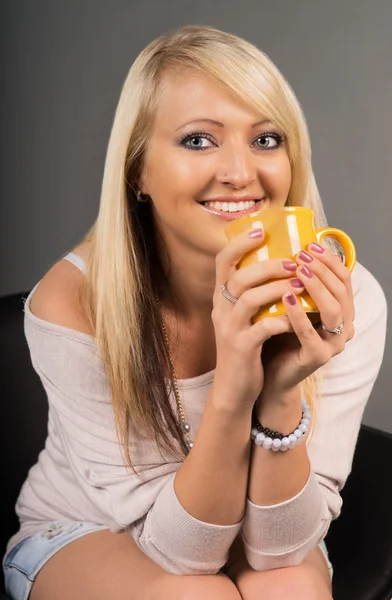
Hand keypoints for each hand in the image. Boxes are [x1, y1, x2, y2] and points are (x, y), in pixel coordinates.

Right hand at [212, 226, 305, 410]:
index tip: (261, 230)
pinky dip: (281, 320)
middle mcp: (220, 310)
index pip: (222, 262)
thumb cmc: (245, 345)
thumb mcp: (242, 316)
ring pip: (249, 299)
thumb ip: (253, 292)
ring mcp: (228, 329)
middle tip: (293, 262)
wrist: (234, 386)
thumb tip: (279, 262)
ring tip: (301, 284)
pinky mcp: (241, 348)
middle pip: (238, 277)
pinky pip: (262, 328)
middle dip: (268, 266)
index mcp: (221, 298)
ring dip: (277, 289)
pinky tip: (296, 318)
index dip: (239, 243)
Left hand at [260, 243, 354, 398]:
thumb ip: (296, 283)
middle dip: (323, 269)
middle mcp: (343, 327)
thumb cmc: (279, 334)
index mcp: (340, 311)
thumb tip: (288, 246)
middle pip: (342, 291)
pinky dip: (299, 313)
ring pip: (333, 311)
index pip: (344, 279)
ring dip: (316, 287)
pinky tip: (286, 298)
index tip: (310, 244)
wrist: (270, 372)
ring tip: (298, 271)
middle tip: (303, 254)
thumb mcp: (290, 304)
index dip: (329, 260)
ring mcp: (333, 344)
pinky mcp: (318, 357)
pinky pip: (310, 332)